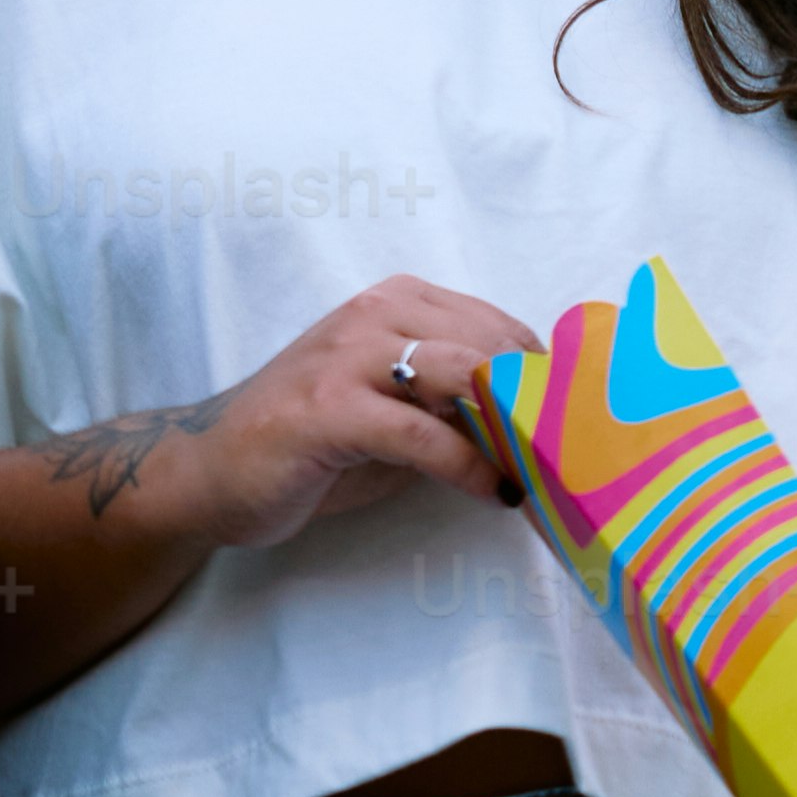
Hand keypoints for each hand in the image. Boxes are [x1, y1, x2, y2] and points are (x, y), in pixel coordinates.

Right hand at [51, 279, 539, 556]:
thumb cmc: (312, 444)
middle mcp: (374, 315)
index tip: (588, 423)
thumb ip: (455, 403)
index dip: (550, 376)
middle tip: (578, 454)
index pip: (499, 325)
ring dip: (513, 426)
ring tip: (545, 469)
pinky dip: (469, 466)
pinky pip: (421, 435)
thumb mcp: (393, 412)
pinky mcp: (329, 410)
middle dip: (543, 401)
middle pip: (491, 343)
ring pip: (461, 374)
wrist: (209, 469)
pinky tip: (494, 494)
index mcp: (395, 303)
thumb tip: (541, 424)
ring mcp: (347, 358)